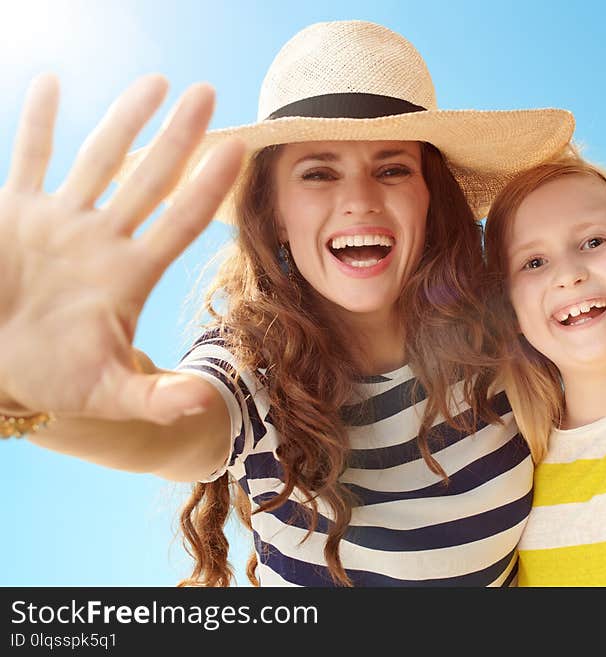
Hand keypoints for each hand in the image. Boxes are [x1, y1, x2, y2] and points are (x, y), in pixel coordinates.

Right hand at [0, 74, 244, 422]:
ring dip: (124, 119)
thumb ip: (155, 397)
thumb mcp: (107, 393)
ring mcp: (61, 221)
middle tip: (209, 93)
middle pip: (149, 178)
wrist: (0, 367)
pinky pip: (29, 158)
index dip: (206, 187)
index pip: (178, 221)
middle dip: (178, 136)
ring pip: (98, 158)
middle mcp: (102, 239)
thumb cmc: (54, 378)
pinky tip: (50, 83)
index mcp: (128, 274)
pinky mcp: (16, 212)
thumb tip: (203, 404)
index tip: (238, 150)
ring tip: (155, 81)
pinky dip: (36, 123)